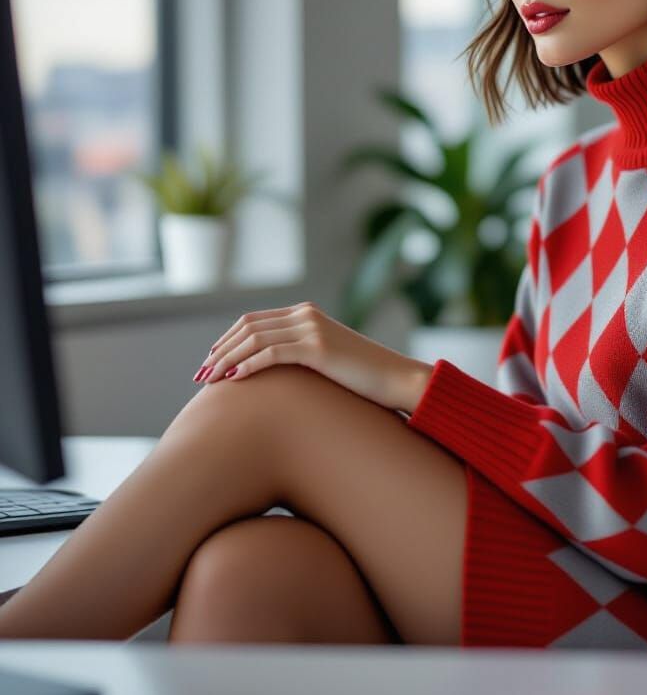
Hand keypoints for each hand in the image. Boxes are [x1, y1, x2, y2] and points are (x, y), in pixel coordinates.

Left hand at [194, 300, 424, 410]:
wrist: (397, 379)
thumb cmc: (364, 377)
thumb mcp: (327, 360)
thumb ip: (300, 355)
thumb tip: (270, 374)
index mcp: (306, 313)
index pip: (252, 320)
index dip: (226, 340)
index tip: (209, 363)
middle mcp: (306, 315)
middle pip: (247, 327)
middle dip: (218, 351)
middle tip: (200, 376)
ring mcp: (312, 328)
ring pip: (254, 339)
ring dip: (225, 359)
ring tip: (209, 381)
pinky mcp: (317, 347)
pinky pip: (271, 354)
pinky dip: (247, 365)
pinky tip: (232, 380)